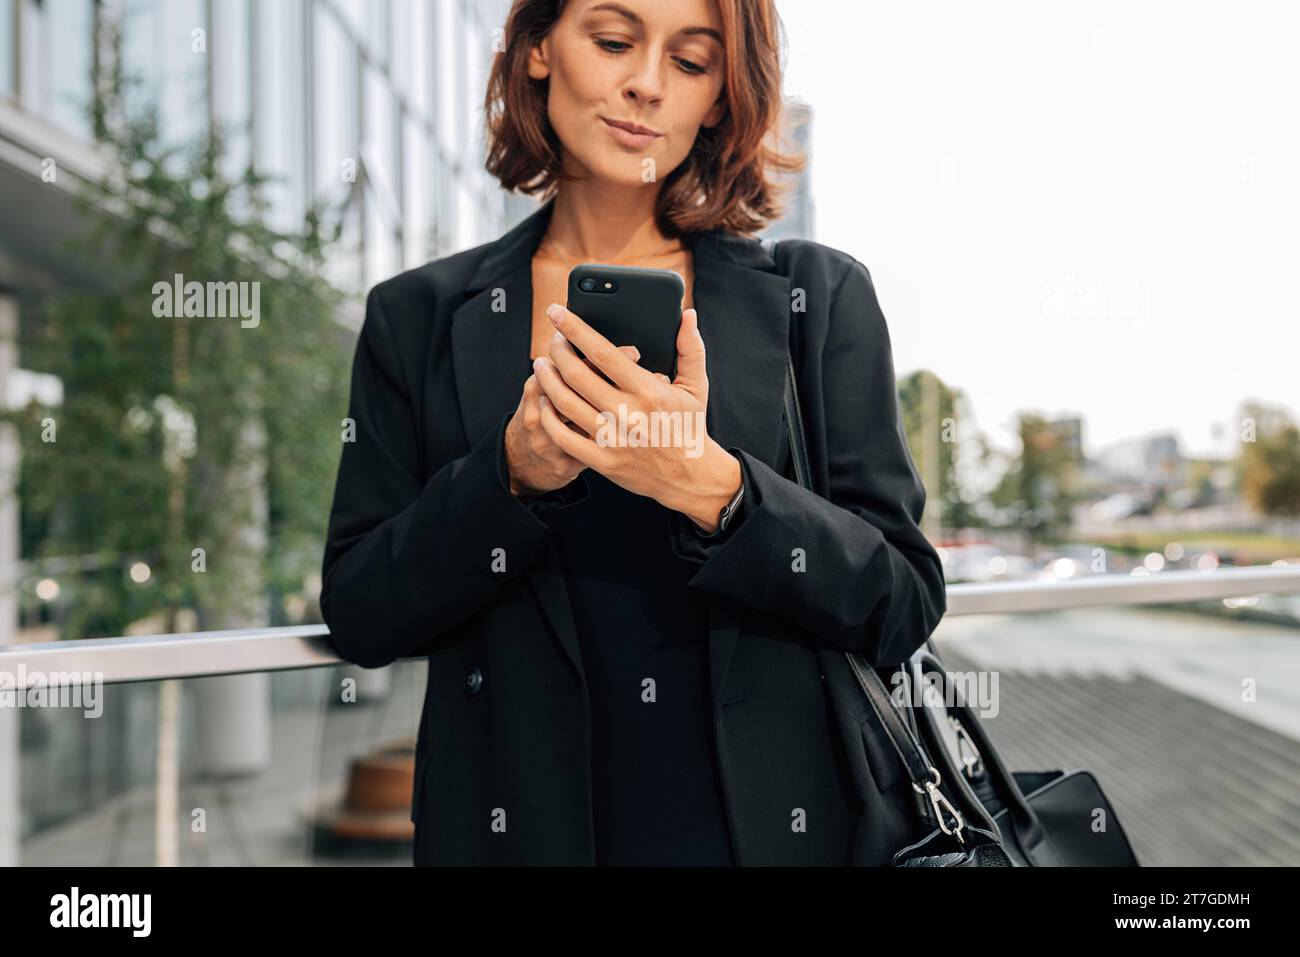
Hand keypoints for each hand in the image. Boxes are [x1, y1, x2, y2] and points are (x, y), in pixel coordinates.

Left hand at [531, 302, 741, 529]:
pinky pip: (564, 437)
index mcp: (649, 390)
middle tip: (552, 340)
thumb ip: (690, 348)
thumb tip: (687, 314)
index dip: (576, 330)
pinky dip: (549, 417)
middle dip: (557, 351)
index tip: (558, 312)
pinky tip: (545, 401)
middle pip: (577, 375)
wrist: (691, 477)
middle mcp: (628, 414)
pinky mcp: (603, 461)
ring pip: (565, 403)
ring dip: (547, 380)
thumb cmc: (689, 426)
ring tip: (542, 365)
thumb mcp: (696, 386)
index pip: (603, 353)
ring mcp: (613, 439)